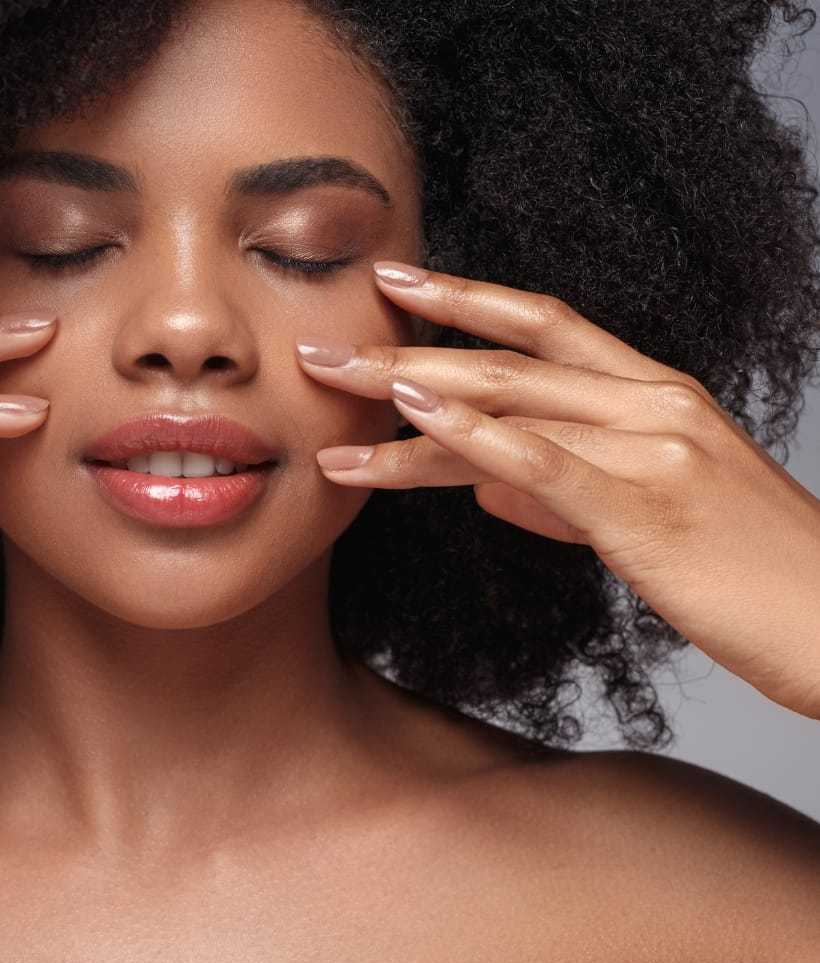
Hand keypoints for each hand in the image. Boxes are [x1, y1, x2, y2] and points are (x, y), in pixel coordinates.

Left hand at [295, 260, 819, 718]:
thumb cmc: (750, 577)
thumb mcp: (656, 519)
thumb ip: (566, 495)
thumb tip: (487, 489)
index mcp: (658, 396)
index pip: (545, 325)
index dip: (463, 297)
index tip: (394, 280)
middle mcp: (653, 402)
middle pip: (504, 356)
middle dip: (403, 348)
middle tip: (318, 347)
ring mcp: (652, 445)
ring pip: (507, 401)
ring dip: (405, 394)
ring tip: (327, 390)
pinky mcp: (645, 503)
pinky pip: (541, 457)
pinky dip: (469, 431)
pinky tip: (410, 415)